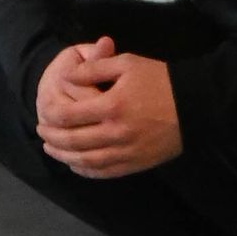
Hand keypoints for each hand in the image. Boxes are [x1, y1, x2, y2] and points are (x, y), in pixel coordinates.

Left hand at [35, 37, 181, 178]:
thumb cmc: (160, 80)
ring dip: (63, 156)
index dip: (50, 115)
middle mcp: (115, 133)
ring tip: (51, 149)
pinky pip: (104, 172)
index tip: (43, 112)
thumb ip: (94, 69)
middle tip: (41, 131)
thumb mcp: (127, 63)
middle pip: (72, 141)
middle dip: (52, 137)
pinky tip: (76, 164)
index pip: (68, 115)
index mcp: (111, 106)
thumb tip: (66, 76)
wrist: (195, 106)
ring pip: (85, 160)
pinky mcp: (136, 163)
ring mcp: (126, 152)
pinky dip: (85, 170)